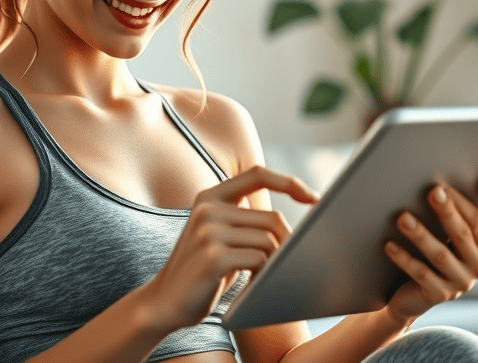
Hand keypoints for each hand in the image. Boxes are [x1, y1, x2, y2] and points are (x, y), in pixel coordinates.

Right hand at [143, 166, 319, 330]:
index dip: (289, 182)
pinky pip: (259, 260)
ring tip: (263, 278)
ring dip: (274, 264)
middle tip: (288, 264)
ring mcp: (208, 231)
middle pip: (271, 219)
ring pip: (268, 241)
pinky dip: (264, 276)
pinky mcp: (213, 256)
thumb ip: (244, 221)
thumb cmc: (202, 273)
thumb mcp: (219, 236)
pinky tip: (253, 288)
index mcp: (209, 197)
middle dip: (287, 244)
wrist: (164, 303)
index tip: (313, 198)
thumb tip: (289, 221)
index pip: (257, 174)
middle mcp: (207, 208)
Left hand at [381, 177, 477, 321]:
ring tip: (403, 218)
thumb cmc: (437, 249)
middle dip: (450, 210)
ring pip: (442, 254)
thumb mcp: (452, 229)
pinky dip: (404, 258)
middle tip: (433, 191)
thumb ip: (456, 207)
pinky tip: (389, 245)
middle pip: (470, 230)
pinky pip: (421, 273)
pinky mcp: (441, 294)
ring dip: (421, 234)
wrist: (415, 293)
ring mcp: (463, 281)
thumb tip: (439, 179)